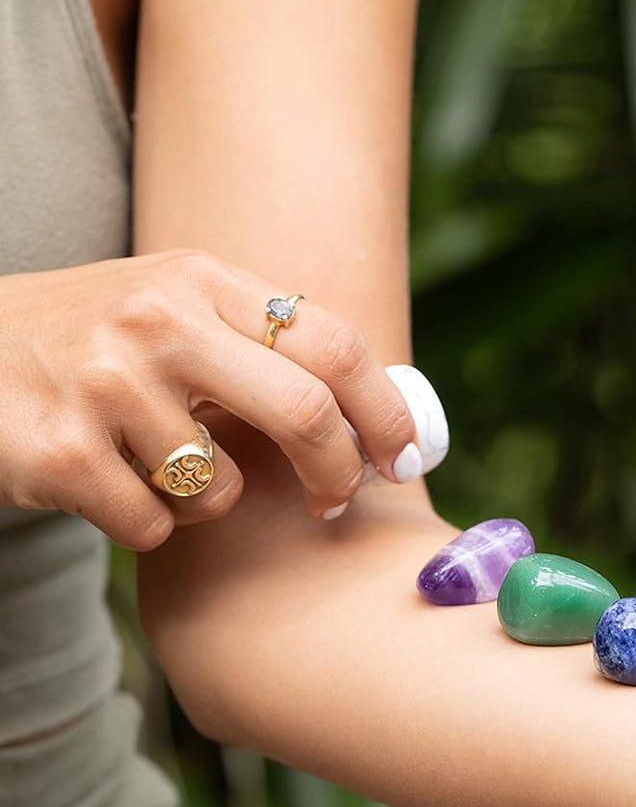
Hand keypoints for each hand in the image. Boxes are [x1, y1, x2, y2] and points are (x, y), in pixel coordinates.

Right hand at [0, 250, 417, 547]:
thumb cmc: (88, 343)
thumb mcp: (170, 308)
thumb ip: (257, 341)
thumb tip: (378, 413)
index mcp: (200, 280)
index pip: (334, 344)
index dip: (385, 412)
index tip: (405, 457)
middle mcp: (156, 320)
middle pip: (305, 413)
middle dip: (337, 473)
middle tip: (333, 501)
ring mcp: (103, 383)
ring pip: (220, 488)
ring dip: (205, 500)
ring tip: (155, 465)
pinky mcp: (60, 452)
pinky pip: (154, 526)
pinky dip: (146, 525)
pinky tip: (107, 484)